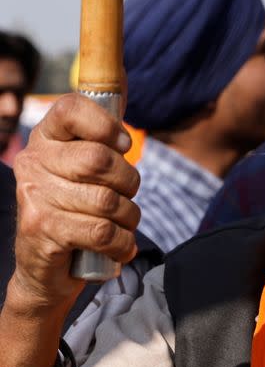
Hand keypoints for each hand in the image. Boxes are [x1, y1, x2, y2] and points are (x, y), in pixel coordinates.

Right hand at [0, 93, 139, 366]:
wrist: (44, 271)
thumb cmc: (77, 211)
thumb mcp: (88, 172)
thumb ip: (104, 141)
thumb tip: (125, 95)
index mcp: (46, 139)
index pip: (70, 109)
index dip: (106, 125)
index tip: (123, 145)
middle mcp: (33, 163)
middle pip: (99, 159)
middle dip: (129, 182)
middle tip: (126, 196)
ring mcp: (34, 197)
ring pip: (107, 200)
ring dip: (128, 218)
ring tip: (122, 225)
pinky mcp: (43, 230)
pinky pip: (102, 231)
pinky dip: (122, 243)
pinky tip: (119, 247)